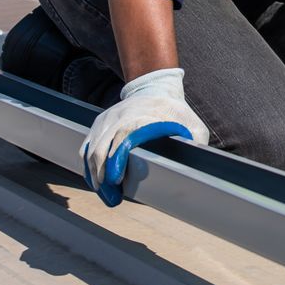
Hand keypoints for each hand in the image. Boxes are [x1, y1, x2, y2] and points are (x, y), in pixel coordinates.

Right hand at [81, 67, 208, 205]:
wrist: (156, 88)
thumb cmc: (175, 111)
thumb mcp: (191, 123)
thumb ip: (194, 142)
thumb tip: (197, 164)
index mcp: (141, 117)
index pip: (122, 137)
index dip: (115, 159)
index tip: (116, 180)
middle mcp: (119, 117)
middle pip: (101, 147)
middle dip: (102, 174)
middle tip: (112, 196)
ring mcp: (106, 119)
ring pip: (90, 149)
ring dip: (94, 174)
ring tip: (105, 193)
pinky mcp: (99, 123)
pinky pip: (86, 147)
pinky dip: (88, 165)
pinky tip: (97, 181)